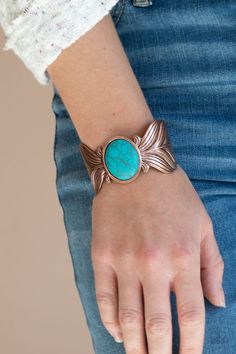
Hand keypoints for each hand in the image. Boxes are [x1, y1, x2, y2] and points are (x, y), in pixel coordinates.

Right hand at [91, 164, 224, 353]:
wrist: (133, 166)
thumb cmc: (172, 193)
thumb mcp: (203, 224)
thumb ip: (213, 266)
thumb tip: (218, 302)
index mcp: (183, 256)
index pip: (191, 316)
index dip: (192, 347)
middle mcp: (153, 264)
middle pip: (157, 326)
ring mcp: (123, 260)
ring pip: (127, 318)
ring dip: (135, 346)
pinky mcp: (102, 254)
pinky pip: (104, 298)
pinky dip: (109, 321)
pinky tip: (117, 333)